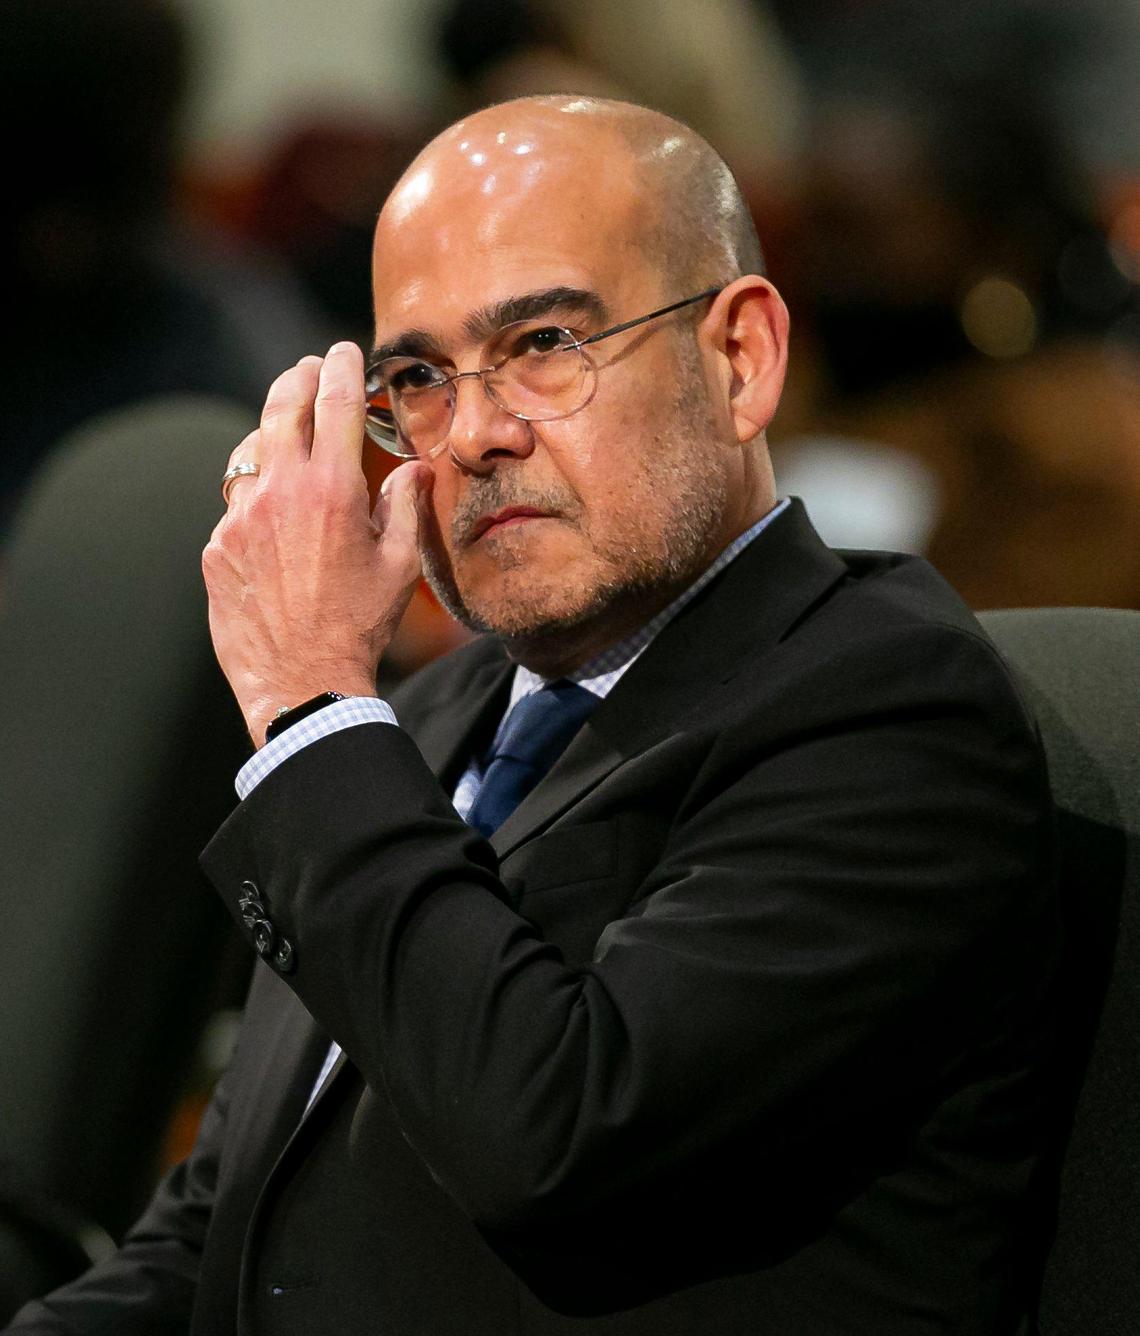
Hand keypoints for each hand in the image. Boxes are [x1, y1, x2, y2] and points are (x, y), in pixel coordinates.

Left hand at [203, 342, 432, 746]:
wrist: (302, 682)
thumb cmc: (360, 626)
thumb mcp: (399, 565)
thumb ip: (405, 505)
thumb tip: (414, 468)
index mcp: (332, 490)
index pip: (335, 402)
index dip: (341, 366)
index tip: (344, 350)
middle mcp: (280, 492)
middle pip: (281, 406)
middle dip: (299, 378)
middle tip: (310, 369)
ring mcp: (239, 518)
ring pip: (251, 454)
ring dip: (272, 440)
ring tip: (290, 445)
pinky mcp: (215, 547)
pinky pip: (235, 507)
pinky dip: (256, 503)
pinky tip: (275, 526)